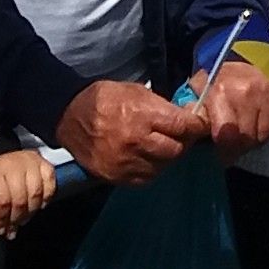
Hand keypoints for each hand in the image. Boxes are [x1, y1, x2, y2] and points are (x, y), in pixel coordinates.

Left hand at [0, 147, 55, 238]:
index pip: (2, 201)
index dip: (2, 219)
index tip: (1, 229)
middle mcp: (12, 163)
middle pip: (21, 199)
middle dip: (16, 219)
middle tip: (13, 227)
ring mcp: (30, 162)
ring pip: (37, 193)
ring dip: (31, 211)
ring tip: (23, 218)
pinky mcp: (42, 162)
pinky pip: (50, 183)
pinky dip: (46, 197)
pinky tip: (38, 205)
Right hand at [54, 79, 201, 185]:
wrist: (68, 117)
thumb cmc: (104, 98)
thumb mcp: (135, 90)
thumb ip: (161, 105)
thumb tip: (185, 115)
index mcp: (142, 115)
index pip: (182, 126)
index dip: (196, 125)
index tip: (200, 124)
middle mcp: (136, 141)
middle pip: (176, 149)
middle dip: (184, 141)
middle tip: (182, 135)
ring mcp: (126, 162)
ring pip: (163, 166)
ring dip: (168, 156)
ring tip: (163, 145)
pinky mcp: (116, 177)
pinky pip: (146, 178)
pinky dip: (152, 169)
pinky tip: (148, 158)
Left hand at [202, 59, 268, 151]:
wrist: (241, 52)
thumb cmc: (218, 76)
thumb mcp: (198, 90)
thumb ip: (195, 112)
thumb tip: (192, 132)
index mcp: (222, 92)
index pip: (228, 137)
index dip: (226, 151)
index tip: (223, 154)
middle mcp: (247, 92)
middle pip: (247, 139)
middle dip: (240, 147)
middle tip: (234, 145)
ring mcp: (268, 93)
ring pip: (265, 135)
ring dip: (255, 139)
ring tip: (246, 132)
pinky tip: (261, 124)